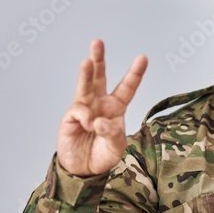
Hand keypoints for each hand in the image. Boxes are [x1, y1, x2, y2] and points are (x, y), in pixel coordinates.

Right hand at [57, 39, 146, 175]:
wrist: (84, 169)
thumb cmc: (103, 154)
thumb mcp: (116, 147)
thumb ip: (112, 134)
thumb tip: (98, 121)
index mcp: (116, 108)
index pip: (126, 88)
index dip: (134, 74)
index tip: (142, 58)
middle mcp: (99, 103)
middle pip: (99, 77)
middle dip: (98, 59)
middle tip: (97, 42)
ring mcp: (84, 108)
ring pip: (84, 86)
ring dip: (85, 74)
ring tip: (86, 62)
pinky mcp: (71, 117)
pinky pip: (79, 111)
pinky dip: (85, 117)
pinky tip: (88, 126)